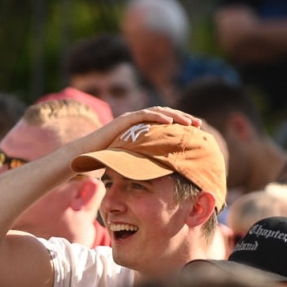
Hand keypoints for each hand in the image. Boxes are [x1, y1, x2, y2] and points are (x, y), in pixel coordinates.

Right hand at [79, 106, 205, 155]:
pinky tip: (170, 122)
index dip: (181, 126)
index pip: (165, 124)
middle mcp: (138, 121)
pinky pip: (145, 115)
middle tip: (199, 125)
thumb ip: (144, 161)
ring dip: (175, 116)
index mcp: (142, 128)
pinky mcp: (125, 119)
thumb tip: (160, 174)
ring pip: (158, 112)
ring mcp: (131, 118)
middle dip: (184, 119)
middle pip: (166, 115)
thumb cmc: (107, 160)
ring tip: (189, 122)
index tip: (195, 133)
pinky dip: (158, 117)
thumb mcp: (132, 160)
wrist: (88, 155)